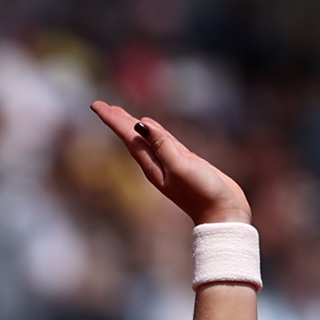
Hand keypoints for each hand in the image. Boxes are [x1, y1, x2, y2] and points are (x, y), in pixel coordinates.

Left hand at [91, 101, 249, 224]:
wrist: (222, 214)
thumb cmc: (202, 193)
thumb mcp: (180, 167)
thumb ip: (162, 145)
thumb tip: (142, 124)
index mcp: (152, 165)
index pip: (128, 137)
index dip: (112, 120)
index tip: (96, 105)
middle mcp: (157, 164)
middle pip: (132, 137)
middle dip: (117, 120)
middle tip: (101, 105)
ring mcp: (171, 163)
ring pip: (146, 139)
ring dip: (132, 125)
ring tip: (119, 113)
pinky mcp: (185, 163)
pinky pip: (164, 142)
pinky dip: (154, 133)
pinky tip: (151, 128)